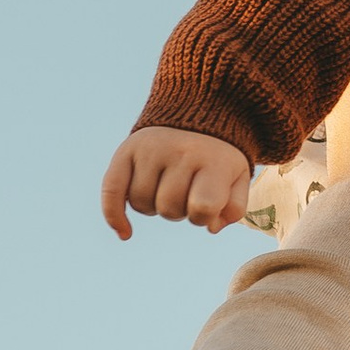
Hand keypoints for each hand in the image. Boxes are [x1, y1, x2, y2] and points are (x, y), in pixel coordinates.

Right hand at [101, 126, 255, 240]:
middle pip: (168, 208)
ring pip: (141, 204)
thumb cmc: (217, 159)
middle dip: (178, 211)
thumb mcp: (238, 179)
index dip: (203, 218)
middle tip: (187, 193)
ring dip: (154, 207)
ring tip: (168, 188)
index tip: (207, 208)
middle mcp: (181, 152)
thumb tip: (210, 227)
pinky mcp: (126, 150)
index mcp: (214, 160)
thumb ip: (232, 209)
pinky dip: (114, 216)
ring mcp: (151, 150)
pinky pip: (111, 191)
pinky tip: (126, 233)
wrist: (195, 115)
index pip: (203, 206)